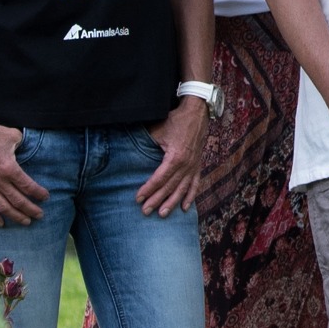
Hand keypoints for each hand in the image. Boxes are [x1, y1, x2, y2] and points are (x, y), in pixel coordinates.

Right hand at [0, 119, 45, 226]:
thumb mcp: (11, 135)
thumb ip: (21, 144)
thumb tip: (26, 146)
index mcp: (9, 168)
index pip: (28, 186)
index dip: (39, 194)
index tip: (45, 197)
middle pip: (18, 201)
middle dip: (31, 210)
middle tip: (39, 215)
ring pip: (3, 208)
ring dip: (16, 216)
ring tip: (26, 221)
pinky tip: (0, 223)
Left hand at [137, 101, 209, 215]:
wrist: (197, 113)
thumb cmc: (176, 120)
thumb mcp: (158, 131)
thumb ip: (146, 144)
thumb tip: (130, 152)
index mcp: (175, 157)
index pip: (159, 178)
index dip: (148, 189)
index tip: (138, 198)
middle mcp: (186, 164)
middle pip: (170, 187)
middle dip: (157, 200)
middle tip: (145, 211)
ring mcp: (194, 166)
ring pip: (182, 189)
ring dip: (172, 203)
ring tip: (163, 214)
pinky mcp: (198, 165)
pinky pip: (195, 184)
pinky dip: (191, 196)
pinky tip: (185, 208)